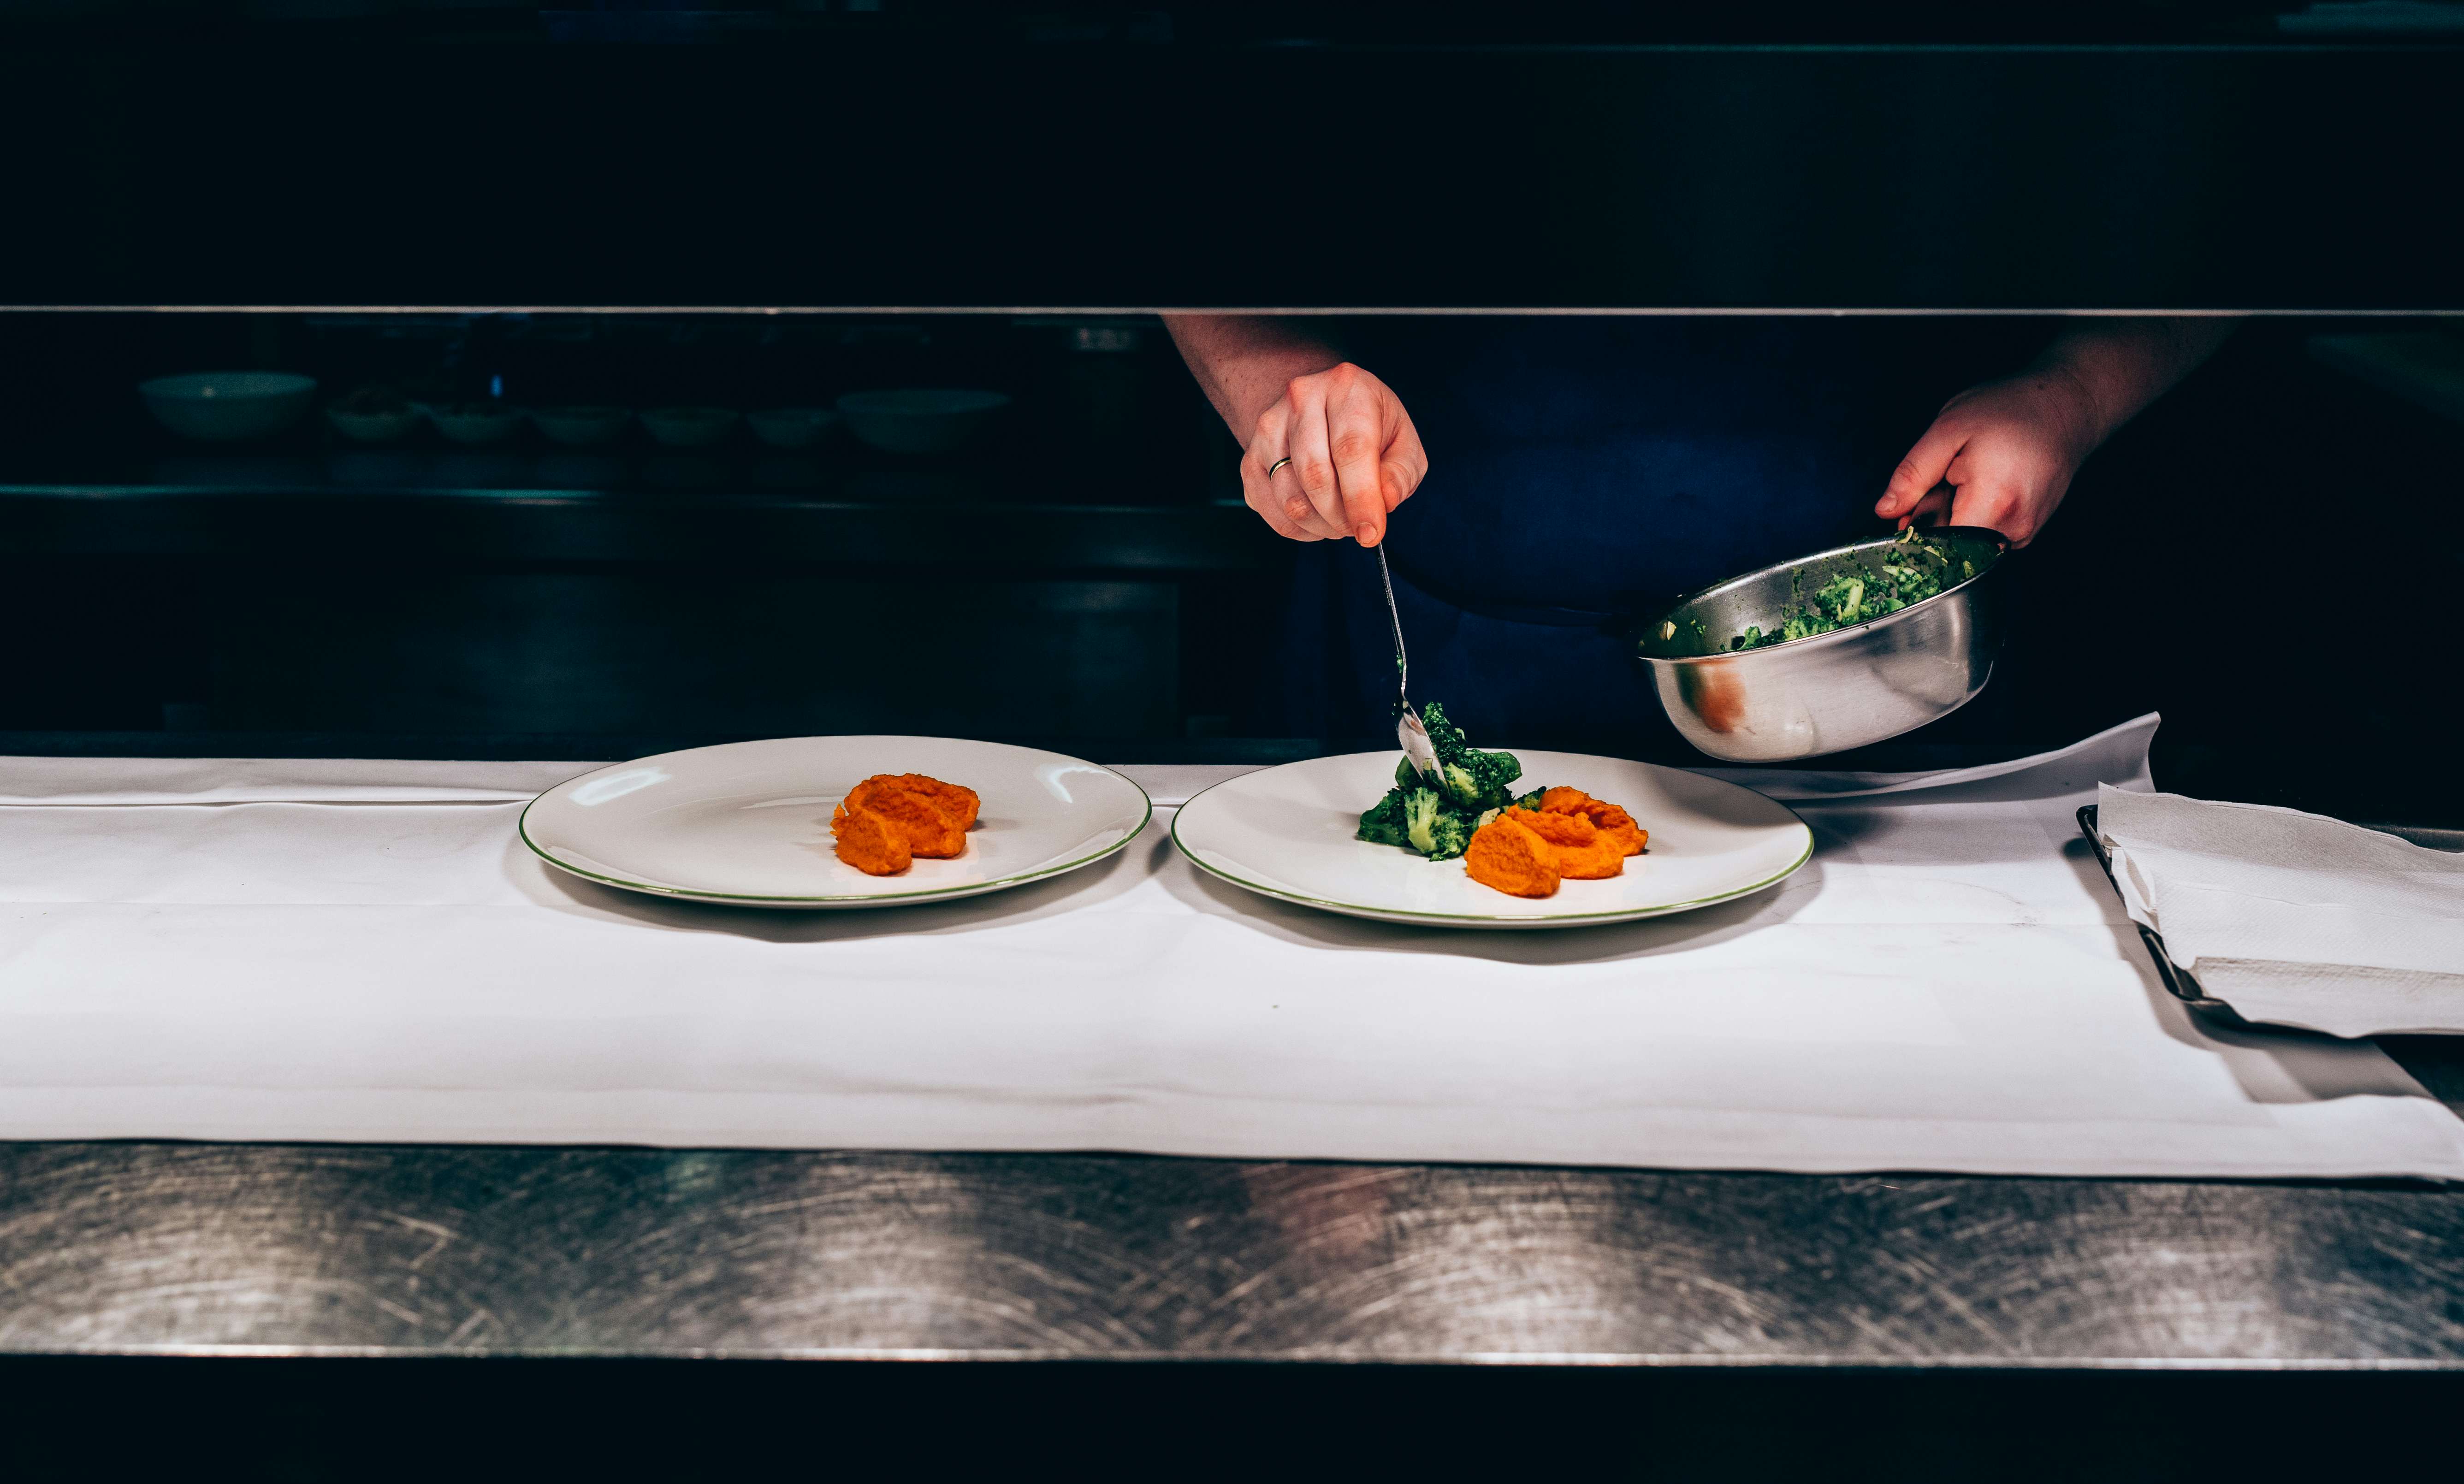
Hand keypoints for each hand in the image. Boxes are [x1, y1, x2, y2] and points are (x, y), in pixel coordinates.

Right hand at [1239, 362, 1427, 545]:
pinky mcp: (1249, 459)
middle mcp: (1300, 400)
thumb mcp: (1402, 440)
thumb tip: (1386, 501)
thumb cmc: (1368, 425)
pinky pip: (1270, 511)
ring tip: (1340, 519)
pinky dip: (1298, 528)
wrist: (1322, 405)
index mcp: (1346, 387)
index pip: (1350, 449)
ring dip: (1321, 526)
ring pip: (1290, 499)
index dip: (1361, 498)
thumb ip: (1400, 472)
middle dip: (1341, 517)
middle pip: (1315, 476)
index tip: (1371, 533)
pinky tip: (1317, 519)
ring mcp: (1268, 429)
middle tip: (1358, 527)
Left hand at [1874, 365, 2103, 547]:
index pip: (1938, 548)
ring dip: (1955, 517)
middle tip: (1946, 479)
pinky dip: (1974, 516)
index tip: (1914, 507)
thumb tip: (1885, 510)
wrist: (2067, 405)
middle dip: (1935, 521)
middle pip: (1952, 548)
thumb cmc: (2011, 410)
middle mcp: (2014, 528)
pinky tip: (1983, 486)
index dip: (1916, 532)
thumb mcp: (1949, 429)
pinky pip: (1986, 536)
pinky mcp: (2028, 530)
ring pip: (1968, 544)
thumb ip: (1913, 474)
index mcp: (1992, 504)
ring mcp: (2025, 532)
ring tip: (1968, 478)